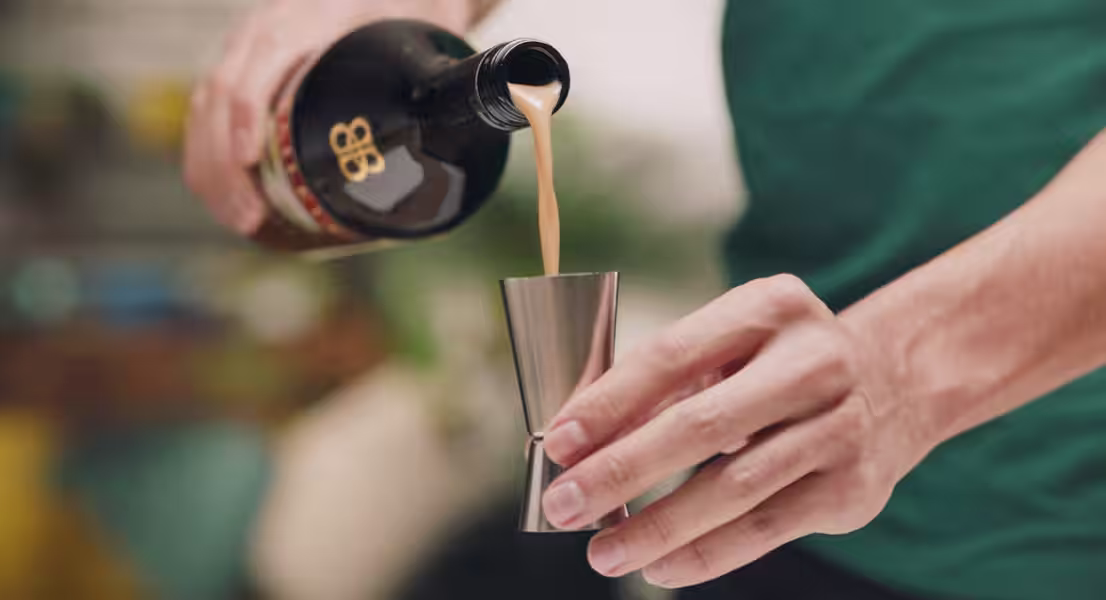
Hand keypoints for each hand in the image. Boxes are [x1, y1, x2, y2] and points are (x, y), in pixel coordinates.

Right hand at [183, 0, 473, 233]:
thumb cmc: (416, 0)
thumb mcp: (432, 23)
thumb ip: (451, 68)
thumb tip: (509, 104)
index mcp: (307, 16)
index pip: (258, 64)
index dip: (244, 115)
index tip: (251, 162)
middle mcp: (268, 27)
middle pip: (219, 92)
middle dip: (224, 163)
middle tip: (251, 219)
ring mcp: (252, 48)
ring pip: (206, 105)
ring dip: (212, 169)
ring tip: (243, 221)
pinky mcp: (250, 70)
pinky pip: (210, 111)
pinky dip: (210, 158)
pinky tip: (227, 198)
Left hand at [540, 274, 939, 587]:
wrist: (897, 383)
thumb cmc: (779, 363)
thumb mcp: (732, 345)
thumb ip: (664, 384)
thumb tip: (580, 444)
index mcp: (770, 307)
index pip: (673, 354)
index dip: (609, 402)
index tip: (557, 442)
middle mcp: (814, 360)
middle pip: (702, 424)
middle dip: (622, 470)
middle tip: (564, 505)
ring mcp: (841, 425)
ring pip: (734, 488)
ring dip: (658, 526)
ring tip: (602, 552)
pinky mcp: (854, 487)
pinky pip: (766, 528)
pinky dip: (706, 552)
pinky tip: (660, 565)